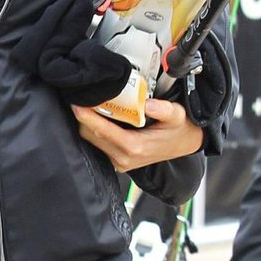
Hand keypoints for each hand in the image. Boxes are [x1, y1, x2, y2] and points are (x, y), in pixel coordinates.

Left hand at [72, 96, 203, 171]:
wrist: (184, 144)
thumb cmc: (179, 129)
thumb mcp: (177, 116)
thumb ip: (164, 109)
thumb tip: (148, 104)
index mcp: (135, 147)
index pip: (102, 131)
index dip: (86, 117)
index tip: (75, 104)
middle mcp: (123, 158)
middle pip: (91, 136)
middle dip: (82, 118)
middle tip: (79, 98)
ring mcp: (119, 162)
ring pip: (92, 141)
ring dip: (87, 124)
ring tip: (86, 104)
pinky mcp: (117, 161)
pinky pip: (98, 145)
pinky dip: (94, 130)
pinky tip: (96, 116)